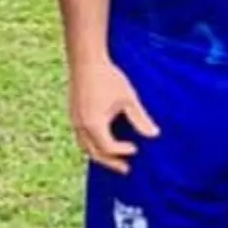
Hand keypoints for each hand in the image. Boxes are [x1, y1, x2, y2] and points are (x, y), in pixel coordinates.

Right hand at [69, 57, 158, 174]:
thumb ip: (140, 118)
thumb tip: (154, 135)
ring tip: (113, 158)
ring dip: (99, 154)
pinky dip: (91, 144)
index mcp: (94, 124)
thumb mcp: (127, 98)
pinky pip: (80, 136)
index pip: (108, 148)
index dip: (122, 152)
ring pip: (84, 146)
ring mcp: (74, 119)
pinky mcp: (72, 113)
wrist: (85, 59)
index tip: (136, 148)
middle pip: (94, 153)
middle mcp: (81, 125)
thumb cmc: (107, 77)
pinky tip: (102, 140)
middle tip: (125, 169)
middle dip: (110, 162)